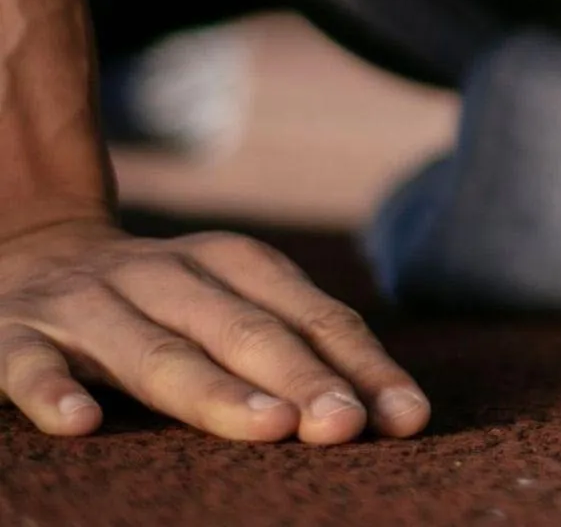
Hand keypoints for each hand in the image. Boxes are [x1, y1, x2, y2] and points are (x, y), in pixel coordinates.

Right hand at [0, 215, 429, 441]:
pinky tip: (80, 425)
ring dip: (211, 389)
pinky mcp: (16, 335)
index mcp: (233, 262)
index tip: (406, 417)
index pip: (311, 316)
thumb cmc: (160, 300)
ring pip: (154, 351)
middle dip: (300, 378)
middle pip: (244, 331)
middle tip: (344, 426)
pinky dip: (54, 392)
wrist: (29, 250)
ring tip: (266, 427)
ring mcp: (90, 304)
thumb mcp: (228, 303)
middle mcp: (167, 273)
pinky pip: (31, 365)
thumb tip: (383, 412)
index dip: (360, 365)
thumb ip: (293, 346)